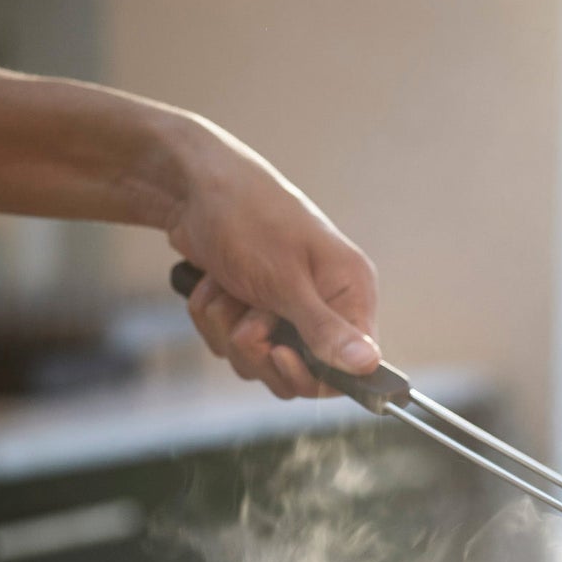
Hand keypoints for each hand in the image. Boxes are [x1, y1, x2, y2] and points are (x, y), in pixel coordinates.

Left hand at [168, 121, 379, 398]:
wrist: (192, 186)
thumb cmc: (249, 219)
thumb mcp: (287, 280)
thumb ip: (325, 329)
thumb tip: (369, 365)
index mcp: (349, 294)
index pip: (350, 366)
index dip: (312, 374)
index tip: (280, 356)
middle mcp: (324, 305)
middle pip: (297, 374)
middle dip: (258, 348)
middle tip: (247, 314)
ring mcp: (284, 310)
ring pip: (256, 361)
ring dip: (228, 328)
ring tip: (228, 287)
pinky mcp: (250, 310)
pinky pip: (228, 344)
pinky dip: (212, 317)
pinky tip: (212, 283)